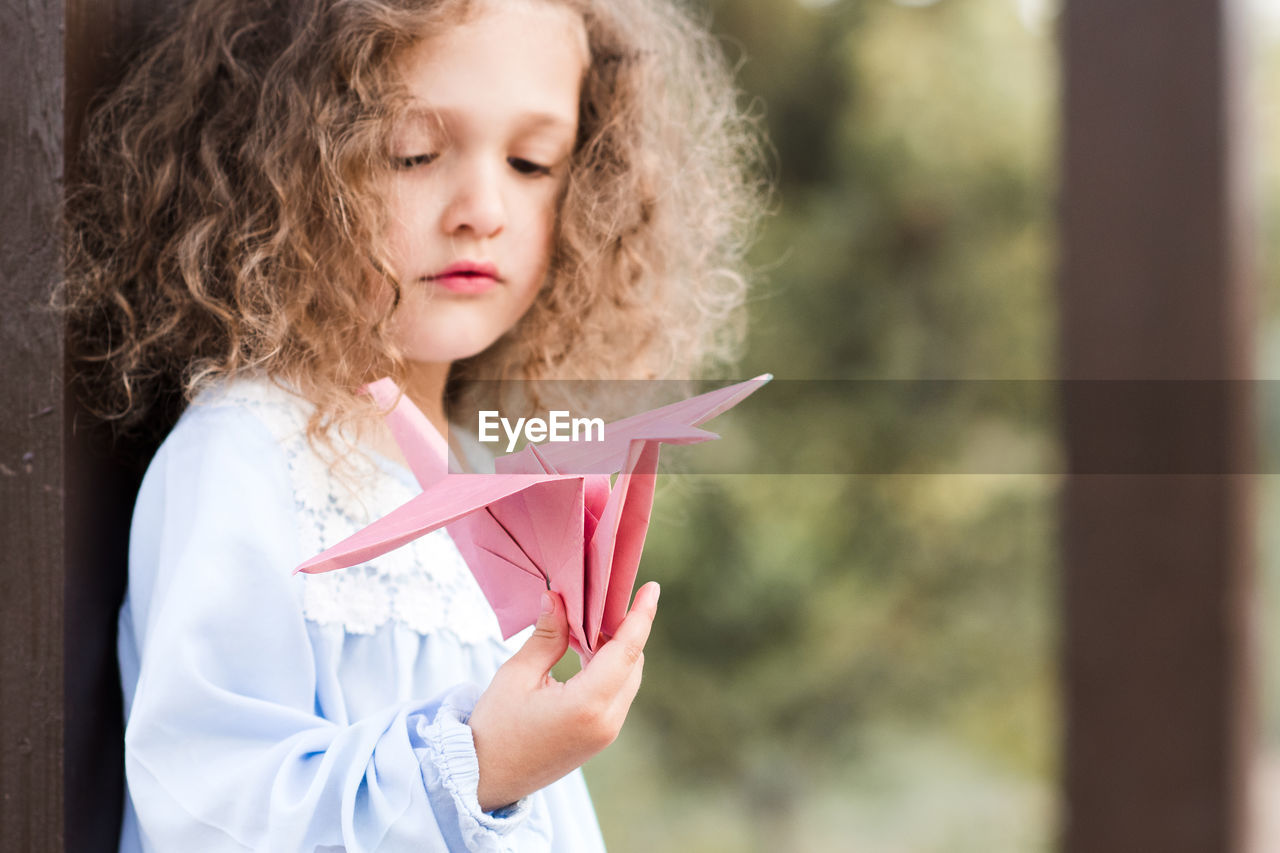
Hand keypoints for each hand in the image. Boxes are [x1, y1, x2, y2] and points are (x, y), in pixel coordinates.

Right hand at [468, 581, 659, 811]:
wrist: (484, 780)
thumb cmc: (494, 728)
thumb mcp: (517, 675)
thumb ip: (547, 636)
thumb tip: (558, 597)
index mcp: (587, 704)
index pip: (626, 651)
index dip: (641, 616)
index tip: (651, 588)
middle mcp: (606, 722)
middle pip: (632, 663)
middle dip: (624, 629)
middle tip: (604, 598)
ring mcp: (606, 734)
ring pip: (627, 679)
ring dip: (616, 650)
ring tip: (590, 622)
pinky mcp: (599, 739)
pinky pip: (617, 695)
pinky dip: (609, 669)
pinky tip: (586, 651)